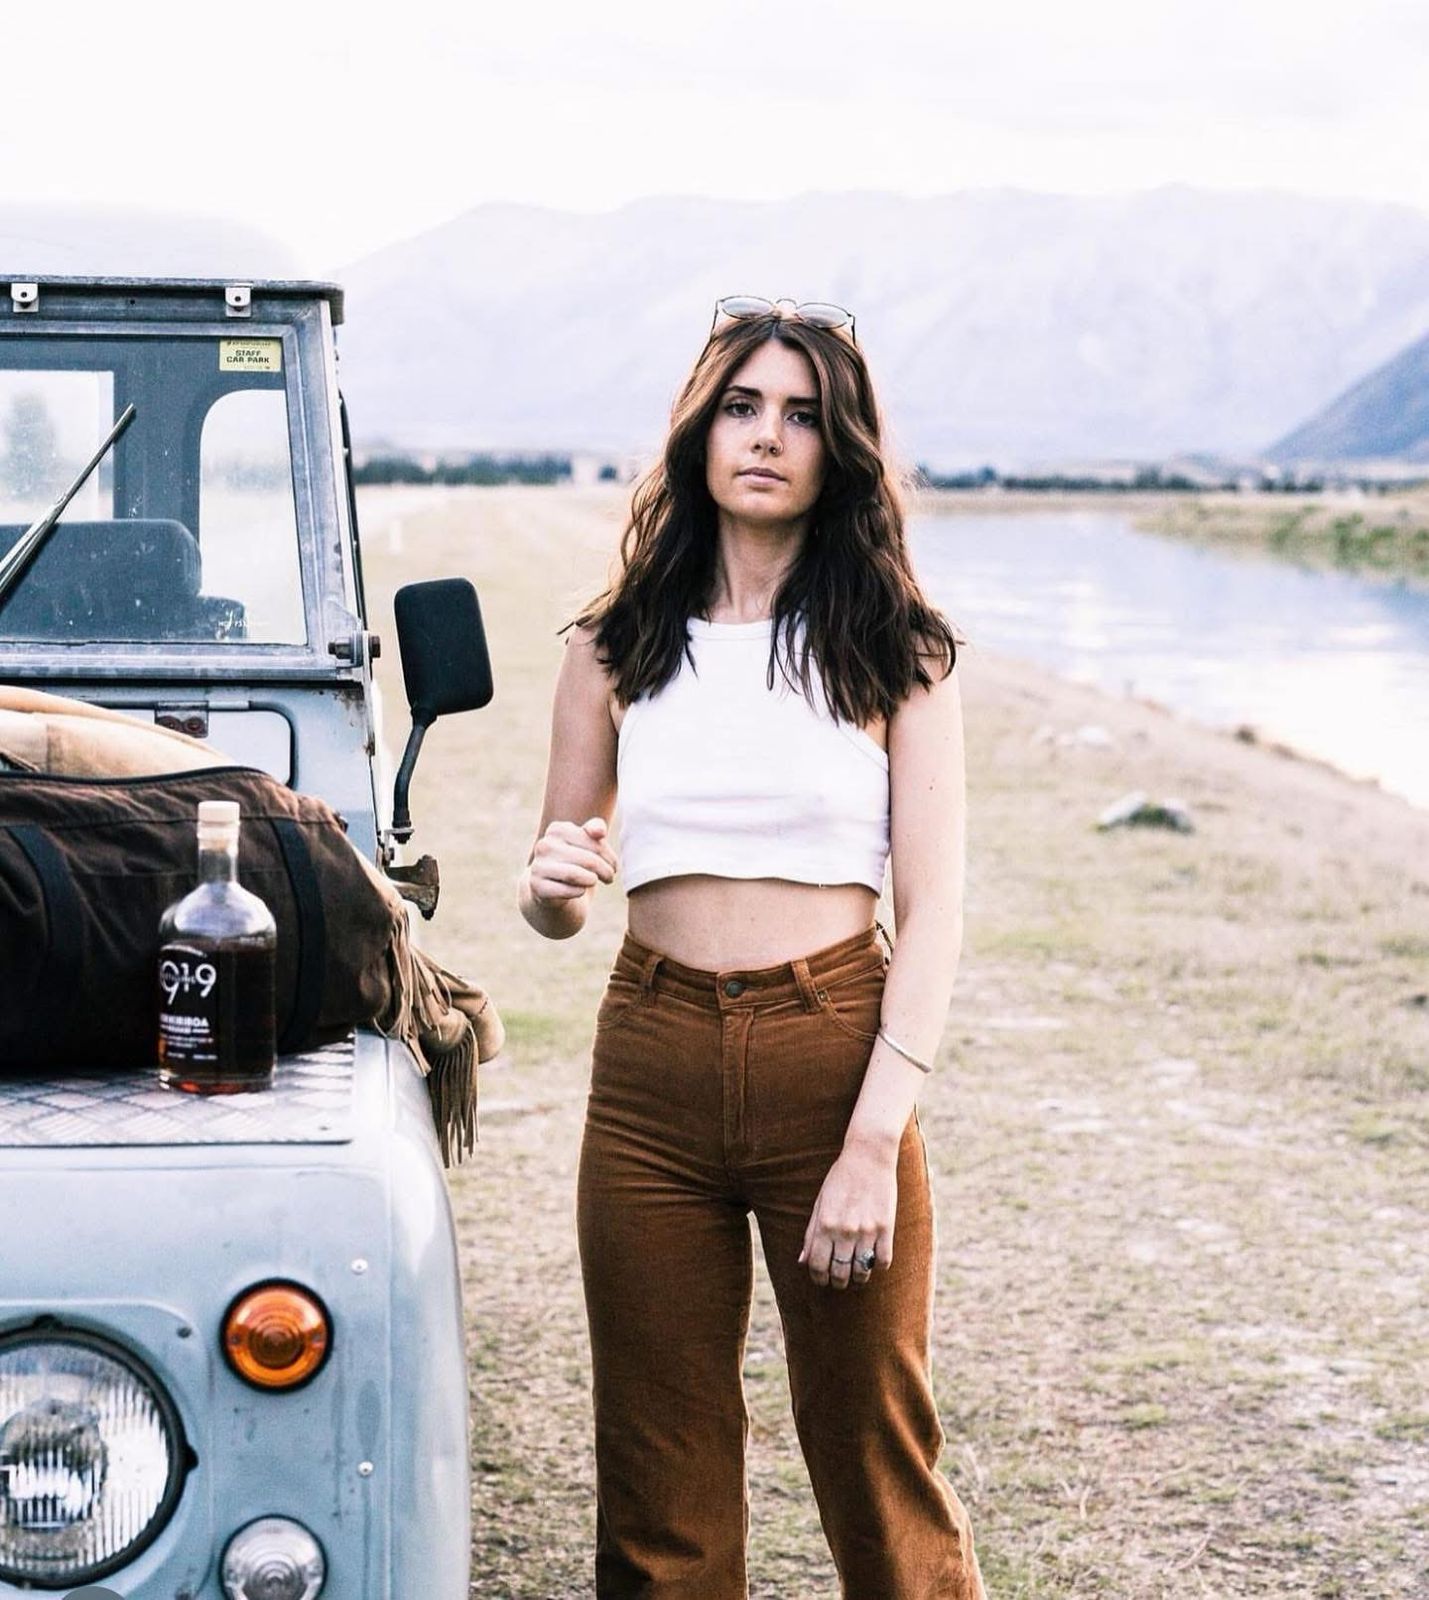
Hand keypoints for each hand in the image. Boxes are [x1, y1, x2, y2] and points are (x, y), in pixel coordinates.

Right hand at [526, 816, 618, 902]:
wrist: (552, 887)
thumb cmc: (575, 860)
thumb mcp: (587, 841)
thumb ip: (596, 828)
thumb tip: (600, 831)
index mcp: (557, 829)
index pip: (593, 841)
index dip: (609, 855)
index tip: (613, 864)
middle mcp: (544, 845)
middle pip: (588, 859)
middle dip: (605, 870)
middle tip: (610, 877)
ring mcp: (538, 865)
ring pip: (575, 874)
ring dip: (592, 880)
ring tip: (596, 882)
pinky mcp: (537, 886)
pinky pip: (566, 890)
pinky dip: (578, 891)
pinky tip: (580, 891)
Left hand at [798, 1141, 896, 1289]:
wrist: (868, 1156)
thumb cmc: (840, 1179)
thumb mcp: (820, 1203)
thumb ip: (811, 1233)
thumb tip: (802, 1261)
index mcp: (825, 1224)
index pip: (818, 1266)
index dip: (818, 1278)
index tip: (821, 1280)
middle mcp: (845, 1231)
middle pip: (839, 1273)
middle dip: (837, 1282)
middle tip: (838, 1281)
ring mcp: (867, 1230)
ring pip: (862, 1271)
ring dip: (858, 1278)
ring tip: (856, 1275)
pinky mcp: (886, 1227)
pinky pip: (883, 1260)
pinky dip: (878, 1266)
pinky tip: (874, 1260)